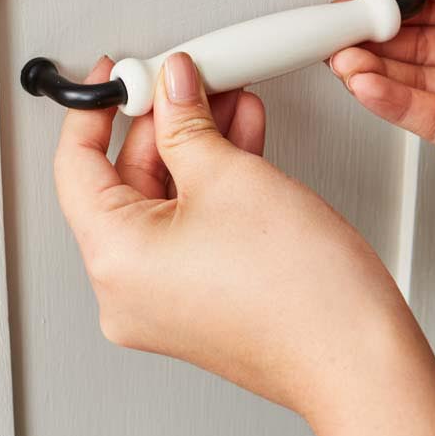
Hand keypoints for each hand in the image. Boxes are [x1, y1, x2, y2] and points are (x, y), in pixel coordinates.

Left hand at [53, 51, 414, 418]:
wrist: (358, 360)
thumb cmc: (302, 296)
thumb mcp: (231, 176)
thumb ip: (187, 121)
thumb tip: (171, 88)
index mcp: (112, 260)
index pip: (75, 164)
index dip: (95, 108)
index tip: (116, 74)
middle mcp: (125, 291)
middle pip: (123, 182)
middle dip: (163, 123)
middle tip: (187, 80)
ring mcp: (161, 303)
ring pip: (164, 204)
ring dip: (195, 148)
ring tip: (227, 103)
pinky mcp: (197, 306)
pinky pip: (189, 231)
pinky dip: (211, 188)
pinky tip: (240, 143)